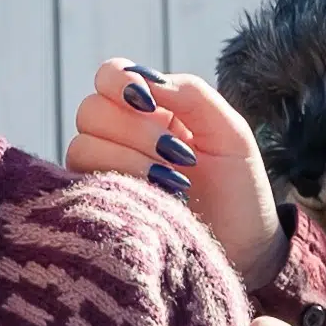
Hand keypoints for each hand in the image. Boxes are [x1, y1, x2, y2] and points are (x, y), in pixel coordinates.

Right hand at [67, 59, 285, 283]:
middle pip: (91, 111)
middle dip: (135, 131)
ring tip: (173, 185)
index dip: (120, 83)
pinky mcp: (98, 209)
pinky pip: (81, 186)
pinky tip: (156, 201)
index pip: (108, 76)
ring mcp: (104, 174)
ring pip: (82, 147)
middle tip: (178, 156)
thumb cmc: (239, 189)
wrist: (245, 249)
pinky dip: (119, 187)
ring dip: (129, 161)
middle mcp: (119, 138)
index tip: (149, 103)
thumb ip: (190, 94)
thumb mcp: (229, 132)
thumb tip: (142, 79)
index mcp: (150, 110)